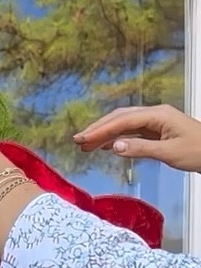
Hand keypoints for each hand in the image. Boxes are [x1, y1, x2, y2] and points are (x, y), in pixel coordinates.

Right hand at [74, 104, 200, 172]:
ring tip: (86, 145)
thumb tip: (115, 147)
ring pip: (125, 124)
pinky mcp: (157, 132)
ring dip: (105, 134)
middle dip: (98, 129)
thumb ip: (141, 149)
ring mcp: (156, 122)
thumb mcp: (169, 153)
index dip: (101, 129)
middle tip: (78, 141)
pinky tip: (106, 145)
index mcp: (158, 115)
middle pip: (121, 118)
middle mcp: (155, 115)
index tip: (83, 138)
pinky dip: (117, 138)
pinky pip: (132, 132)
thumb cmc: (198, 151)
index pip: (123, 120)